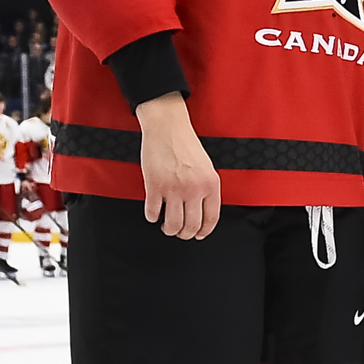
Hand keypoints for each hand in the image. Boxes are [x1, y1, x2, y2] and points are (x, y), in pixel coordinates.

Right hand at [137, 92, 218, 239]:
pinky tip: (153, 214)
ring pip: (172, 224)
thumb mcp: (207, 168)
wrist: (168, 128)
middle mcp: (194, 189)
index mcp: (210, 184)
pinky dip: (152, 217)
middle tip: (180, 233)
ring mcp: (174, 189)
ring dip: (169, 230)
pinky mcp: (154, 186)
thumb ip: (207, 189)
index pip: (211, 218)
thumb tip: (203, 212)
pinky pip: (152, 212)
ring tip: (167, 226)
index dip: (204, 232)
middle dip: (184, 234)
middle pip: (191, 225)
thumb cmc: (186, 145)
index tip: (198, 235)